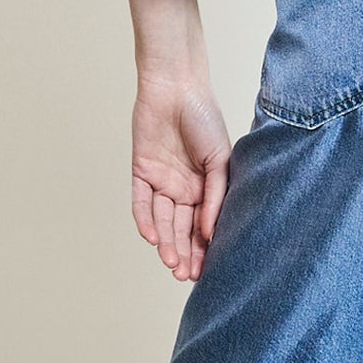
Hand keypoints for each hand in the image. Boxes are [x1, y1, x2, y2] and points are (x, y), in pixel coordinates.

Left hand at [131, 70, 231, 282]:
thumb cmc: (205, 118)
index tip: (207, 272)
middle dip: (184, 253)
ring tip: (171, 263)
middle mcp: (183, 188)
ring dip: (166, 243)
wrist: (177, 87)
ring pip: (162, 220)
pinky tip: (153, 238)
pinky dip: (145, 220)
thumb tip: (211, 234)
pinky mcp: (141, 172)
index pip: (204, 225)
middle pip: (182, 228)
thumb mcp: (220, 160)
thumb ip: (216, 196)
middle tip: (185, 275)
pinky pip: (141, 202)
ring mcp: (161, 181)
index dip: (205, 249)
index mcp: (206, 187)